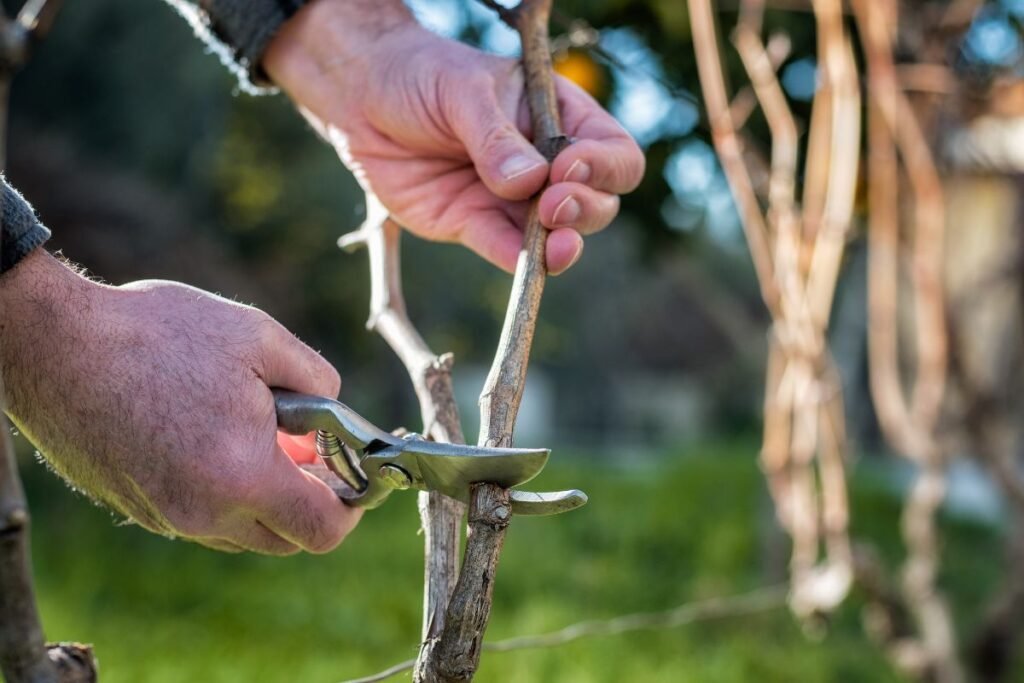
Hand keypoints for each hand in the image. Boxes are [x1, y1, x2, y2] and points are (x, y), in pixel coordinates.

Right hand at [0, 250, 359, 554]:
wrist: (54, 343)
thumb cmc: (157, 334)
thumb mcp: (260, 338)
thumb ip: (319, 381)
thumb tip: (337, 418)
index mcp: (241, 477)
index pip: (323, 531)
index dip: (353, 507)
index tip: (355, 474)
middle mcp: (202, 513)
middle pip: (286, 540)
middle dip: (311, 501)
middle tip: (311, 448)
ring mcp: (165, 517)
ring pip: (243, 531)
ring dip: (268, 497)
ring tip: (261, 434)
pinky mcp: (138, 508)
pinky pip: (204, 518)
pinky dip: (227, 493)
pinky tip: (216, 438)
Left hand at [264, 0, 644, 273]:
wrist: (361, 98)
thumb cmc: (421, 76)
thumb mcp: (462, 92)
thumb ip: (495, 137)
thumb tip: (529, 183)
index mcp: (560, 119)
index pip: (612, 152)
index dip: (603, 167)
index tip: (568, 167)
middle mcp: (546, 164)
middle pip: (597, 201)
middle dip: (584, 207)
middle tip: (552, 203)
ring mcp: (513, 200)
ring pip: (558, 235)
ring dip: (561, 244)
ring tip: (555, 243)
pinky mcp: (475, 226)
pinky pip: (507, 252)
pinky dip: (521, 264)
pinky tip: (527, 266)